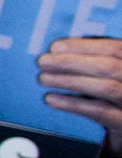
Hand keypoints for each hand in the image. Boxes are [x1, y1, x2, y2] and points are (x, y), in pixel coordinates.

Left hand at [39, 37, 121, 155]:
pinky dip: (73, 104)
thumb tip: (58, 50)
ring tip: (43, 78)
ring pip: (105, 88)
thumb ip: (94, 61)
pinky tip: (51, 99)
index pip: (115, 48)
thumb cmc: (113, 98)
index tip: (55, 47)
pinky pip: (100, 112)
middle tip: (43, 62)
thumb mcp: (110, 76)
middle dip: (72, 62)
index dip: (84, 46)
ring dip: (70, 81)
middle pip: (109, 67)